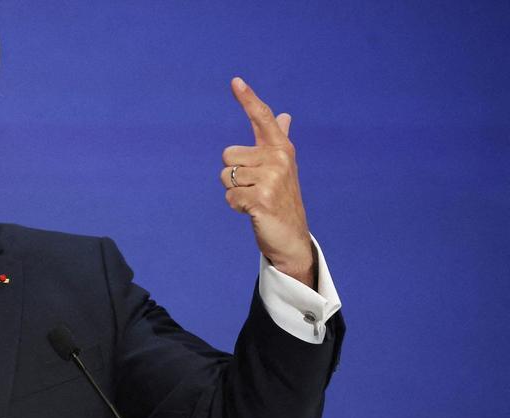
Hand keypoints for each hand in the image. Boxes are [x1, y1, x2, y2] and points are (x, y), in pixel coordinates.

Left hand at [221, 77, 315, 287]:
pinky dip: (235, 206)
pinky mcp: (262, 199)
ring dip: (234, 192)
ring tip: (254, 199)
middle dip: (233, 174)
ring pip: (226, 176)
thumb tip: (285, 115)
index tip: (235, 80)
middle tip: (254, 188)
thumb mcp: (282, 167)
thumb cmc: (282, 198)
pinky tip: (253, 211)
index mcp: (281, 148)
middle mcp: (279, 158)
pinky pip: (229, 197)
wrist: (292, 236)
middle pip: (228, 154)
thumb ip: (279, 140)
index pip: (263, 118)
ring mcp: (272, 178)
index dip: (248, 99)